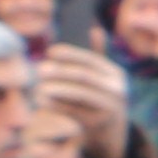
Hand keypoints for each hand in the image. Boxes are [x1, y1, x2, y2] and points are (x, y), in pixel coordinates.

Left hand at [33, 42, 135, 157]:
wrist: (111, 128)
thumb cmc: (100, 94)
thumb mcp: (102, 75)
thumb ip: (98, 54)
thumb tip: (95, 29)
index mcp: (117, 74)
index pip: (91, 60)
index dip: (70, 54)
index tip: (50, 51)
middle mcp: (118, 89)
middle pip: (84, 76)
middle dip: (60, 71)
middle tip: (39, 68)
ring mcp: (110, 106)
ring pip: (80, 94)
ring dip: (57, 89)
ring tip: (39, 86)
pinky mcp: (99, 122)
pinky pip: (75, 111)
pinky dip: (57, 105)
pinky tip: (42, 101)